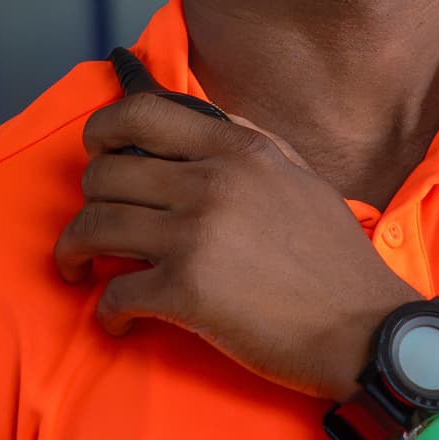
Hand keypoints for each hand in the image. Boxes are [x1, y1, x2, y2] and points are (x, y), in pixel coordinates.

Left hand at [55, 77, 419, 400]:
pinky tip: (120, 319)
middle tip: (99, 223)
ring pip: (93, 226)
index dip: (101, 131)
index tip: (97, 153)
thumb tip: (202, 123)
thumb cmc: (335, 257)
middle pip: (104, 174)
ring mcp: (193, 236)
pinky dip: (106, 311)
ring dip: (76, 251)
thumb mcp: (300, 176)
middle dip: (89, 199)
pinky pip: (112, 294)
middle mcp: (209, 183)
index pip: (140, 114)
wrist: (362, 325)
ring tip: (82, 267)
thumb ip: (250, 143)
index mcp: (238, 149)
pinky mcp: (184, 292)